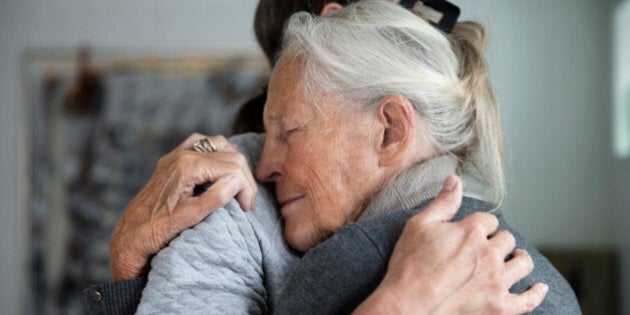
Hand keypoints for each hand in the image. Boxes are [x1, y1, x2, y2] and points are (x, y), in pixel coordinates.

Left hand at [109, 133, 257, 280]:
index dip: (246, 188)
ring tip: (237, 188)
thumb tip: (237, 180)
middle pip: (232, 156)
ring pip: (220, 144)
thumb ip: (215, 197)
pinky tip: (221, 171)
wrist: (130, 234)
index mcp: (188, 167)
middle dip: (244, 179)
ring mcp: (177, 154)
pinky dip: (218, 154)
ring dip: (234, 164)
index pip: (233, 167)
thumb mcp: (190, 218)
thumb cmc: (157, 230)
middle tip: (246, 204)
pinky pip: (204, 144)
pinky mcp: (174, 158)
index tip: (247, 209)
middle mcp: (183, 154)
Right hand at [354, 176, 547, 313]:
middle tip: (486, 248)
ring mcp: (497, 281)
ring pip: (523, 263)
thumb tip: (455, 180)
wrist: (407, 305)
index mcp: (471, 231)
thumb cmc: (409, 265)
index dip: (481, 225)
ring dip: (519, 259)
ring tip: (514, 259)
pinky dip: (536, 293)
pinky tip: (539, 287)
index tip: (472, 232)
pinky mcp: (500, 306)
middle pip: (506, 239)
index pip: (489, 220)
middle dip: (498, 241)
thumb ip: (442, 203)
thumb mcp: (419, 226)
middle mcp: (489, 253)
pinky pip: (528, 300)